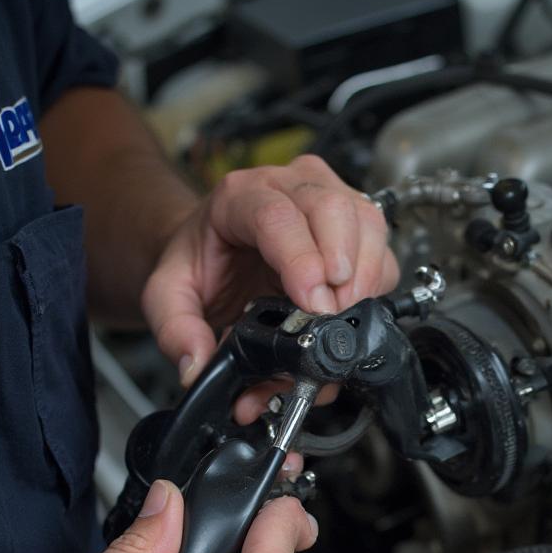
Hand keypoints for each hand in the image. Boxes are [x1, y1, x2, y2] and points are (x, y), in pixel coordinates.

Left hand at [140, 154, 398, 385]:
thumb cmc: (203, 262)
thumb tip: (198, 365)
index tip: (312, 304)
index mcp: (240, 196)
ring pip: (367, 223)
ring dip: (364, 280)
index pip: (278, 215)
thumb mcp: (170, 293)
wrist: (217, 249)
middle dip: (341, 270)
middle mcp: (289, 187)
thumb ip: (175, 330)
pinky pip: (381, 251)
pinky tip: (351, 312)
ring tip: (340, 319)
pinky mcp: (354, 227)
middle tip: (330, 316)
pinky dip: (375, 288)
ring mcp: (328, 200)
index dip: (302, 260)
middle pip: (333, 208)